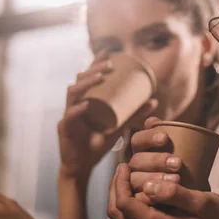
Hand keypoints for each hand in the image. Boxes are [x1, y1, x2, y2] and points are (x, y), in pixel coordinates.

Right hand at [58, 52, 156, 179]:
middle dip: (93, 69)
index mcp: (85, 101)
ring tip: (100, 77)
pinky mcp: (64, 129)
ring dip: (85, 83)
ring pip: (72, 94)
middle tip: (109, 64)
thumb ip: (134, 114)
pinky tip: (86, 104)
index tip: (109, 51)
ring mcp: (68, 116)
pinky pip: (69, 117)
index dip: (95, 62)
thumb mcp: (119, 126)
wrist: (82, 167)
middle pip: (79, 81)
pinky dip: (77, 110)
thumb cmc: (98, 144)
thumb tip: (154, 100)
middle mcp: (74, 105)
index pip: (88, 77)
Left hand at [106, 163, 218, 218]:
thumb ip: (174, 193)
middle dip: (115, 191)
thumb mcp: (202, 201)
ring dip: (118, 203)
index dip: (120, 182)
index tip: (124, 165)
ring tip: (124, 183)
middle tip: (120, 171)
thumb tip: (147, 186)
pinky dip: (126, 215)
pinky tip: (135, 200)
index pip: (124, 204)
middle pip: (116, 216)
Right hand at [125, 116, 196, 195]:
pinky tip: (160, 198)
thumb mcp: (186, 153)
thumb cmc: (189, 170)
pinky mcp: (139, 203)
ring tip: (178, 180)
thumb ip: (173, 138)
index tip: (165, 138)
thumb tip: (153, 119)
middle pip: (137, 160)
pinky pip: (137, 201)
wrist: (196, 197)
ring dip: (154, 179)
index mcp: (143, 151)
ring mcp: (135, 185)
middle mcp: (136, 167)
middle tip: (177, 163)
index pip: (138, 140)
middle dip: (156, 160)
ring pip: (136, 180)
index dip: (148, 137)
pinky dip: (148, 198)